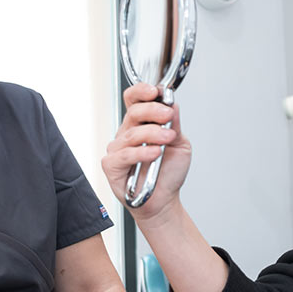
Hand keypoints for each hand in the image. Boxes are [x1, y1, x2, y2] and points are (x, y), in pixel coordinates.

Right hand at [102, 83, 191, 220]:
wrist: (164, 200)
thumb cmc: (168, 173)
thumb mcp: (180, 144)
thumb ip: (175, 124)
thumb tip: (172, 104)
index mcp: (142, 124)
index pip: (134, 99)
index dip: (141, 91)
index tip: (156, 91)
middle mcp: (128, 133)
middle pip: (133, 112)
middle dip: (152, 110)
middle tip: (167, 116)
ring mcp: (118, 149)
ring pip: (132, 133)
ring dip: (152, 134)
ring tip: (167, 139)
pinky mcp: (112, 165)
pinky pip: (124, 155)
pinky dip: (141, 153)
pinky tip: (154, 153)